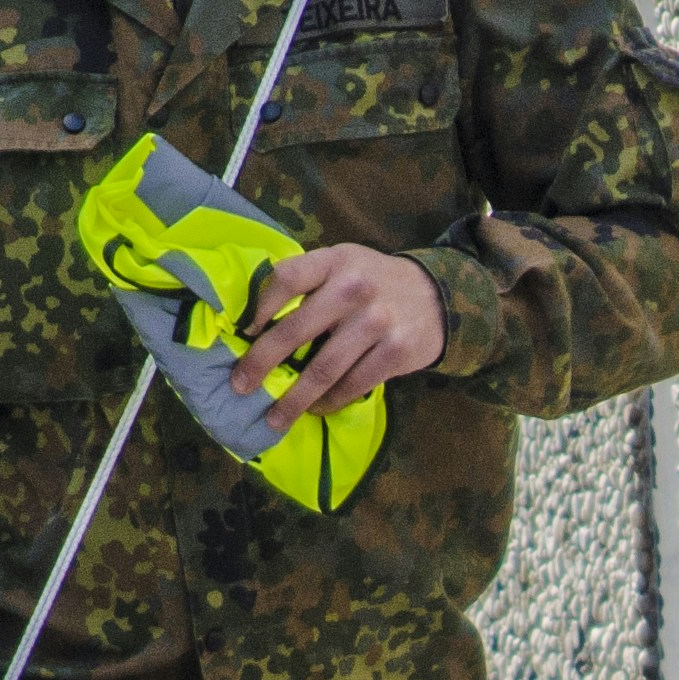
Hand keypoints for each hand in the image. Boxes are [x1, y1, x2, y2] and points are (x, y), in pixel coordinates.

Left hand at [232, 243, 444, 431]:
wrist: (438, 297)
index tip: (245, 332)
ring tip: (275, 418)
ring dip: (294, 399)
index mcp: (335, 261)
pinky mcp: (395, 352)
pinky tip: (317, 408)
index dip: (259, 307)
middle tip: (240, 386)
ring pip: (323, 369)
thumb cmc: (375, 283)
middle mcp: (354, 288)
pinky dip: (330, 402)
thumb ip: (309, 281)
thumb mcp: (344, 264)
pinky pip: (352, 385)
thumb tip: (257, 324)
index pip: (286, 278)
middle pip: (295, 330)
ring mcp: (377, 322)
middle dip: (261, 363)